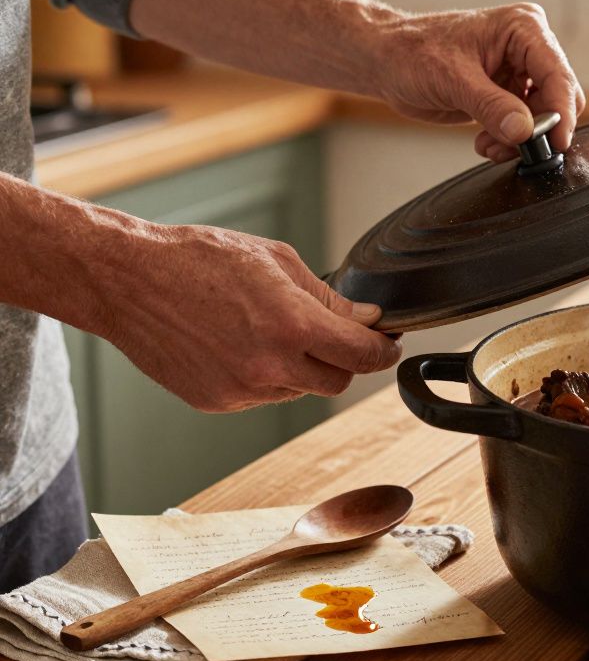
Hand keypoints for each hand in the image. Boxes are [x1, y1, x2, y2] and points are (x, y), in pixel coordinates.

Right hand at [101, 225, 400, 411]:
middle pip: (338, 382)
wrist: (128, 281)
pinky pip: (262, 396)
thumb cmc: (199, 259)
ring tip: (269, 329)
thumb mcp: (276, 262)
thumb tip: (368, 320)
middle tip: (335, 334)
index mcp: (292, 325)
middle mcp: (270, 365)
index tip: (388, 344)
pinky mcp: (218, 402)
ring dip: (301, 368)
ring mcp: (242, 389)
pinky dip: (266, 376)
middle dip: (344, 360)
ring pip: (299, 390)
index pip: (363, 355)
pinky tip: (241, 344)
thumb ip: (329, 298)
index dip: (383, 351)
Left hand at [371, 3, 585, 161]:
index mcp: (522, 28)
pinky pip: (525, 127)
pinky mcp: (507, 94)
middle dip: (540, 128)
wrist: (386, 62)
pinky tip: (486, 141)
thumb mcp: (453, 80)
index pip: (558, 74)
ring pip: (543, 118)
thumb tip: (524, 131)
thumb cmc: (412, 51)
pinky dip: (509, 141)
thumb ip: (492, 106)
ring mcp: (518, 72)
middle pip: (558, 97)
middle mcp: (527, 48)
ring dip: (520, 139)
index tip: (555, 141)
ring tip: (490, 144)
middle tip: (516, 146)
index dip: (561, 112)